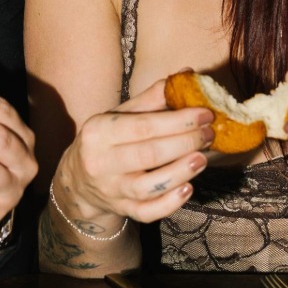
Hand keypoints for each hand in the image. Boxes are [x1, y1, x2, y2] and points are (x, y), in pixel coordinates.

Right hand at [59, 80, 214, 226]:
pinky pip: (146, 212)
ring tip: (202, 159)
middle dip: (185, 143)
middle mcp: (101, 162)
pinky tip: (187, 189)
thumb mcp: (119, 116)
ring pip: (148, 187)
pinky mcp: (121, 210)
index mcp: (99, 131)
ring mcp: (111, 190)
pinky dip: (168, 204)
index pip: (143, 126)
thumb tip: (187, 75)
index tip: (205, 114)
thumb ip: (152, 99)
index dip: (178, 120)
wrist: (79, 181)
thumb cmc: (107, 141)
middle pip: (149, 154)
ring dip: (180, 173)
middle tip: (209, 134)